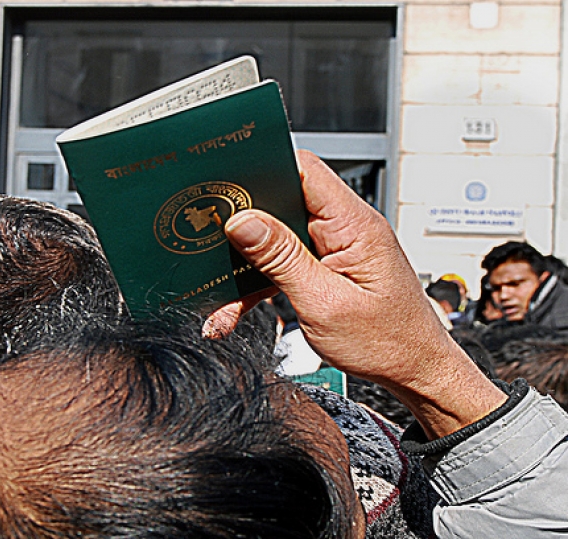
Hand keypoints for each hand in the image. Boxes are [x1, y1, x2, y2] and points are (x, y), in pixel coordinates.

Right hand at [205, 150, 505, 437]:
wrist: (415, 372)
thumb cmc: (389, 343)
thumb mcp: (325, 303)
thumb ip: (282, 259)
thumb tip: (244, 222)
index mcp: (354, 225)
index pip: (305, 170)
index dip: (264, 168)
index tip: (228, 184)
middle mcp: (346, 228)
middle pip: (285, 201)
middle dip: (245, 223)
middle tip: (214, 243)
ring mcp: (336, 247)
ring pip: (278, 237)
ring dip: (249, 264)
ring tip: (225, 295)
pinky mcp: (328, 266)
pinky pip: (285, 262)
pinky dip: (261, 283)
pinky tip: (240, 307)